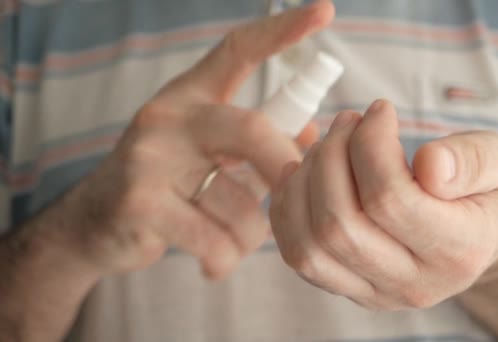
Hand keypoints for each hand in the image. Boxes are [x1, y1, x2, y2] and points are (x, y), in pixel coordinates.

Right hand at [56, 1, 334, 278]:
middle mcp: (168, 117)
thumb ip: (257, 141)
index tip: (324, 12)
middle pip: (251, 129)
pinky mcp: (141, 203)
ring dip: (253, 232)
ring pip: (240, 201)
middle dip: (285, 166)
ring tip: (236, 241)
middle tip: (295, 193)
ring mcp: (150, 158)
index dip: (282, 31)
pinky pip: (214, 238)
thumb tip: (312, 133)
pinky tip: (215, 262)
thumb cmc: (167, 183)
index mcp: (190, 96)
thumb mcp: (209, 153)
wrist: (95, 224)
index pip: (237, 50)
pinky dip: (227, 258)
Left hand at [270, 99, 497, 308]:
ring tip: (325, 144)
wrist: (474, 240)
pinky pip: (298, 256)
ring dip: (305, 182)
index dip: (372, 145)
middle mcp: (413, 283)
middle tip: (347, 120)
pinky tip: (303, 173)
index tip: (380, 110)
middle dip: (332, 158)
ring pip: (310, 247)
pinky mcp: (347, 288)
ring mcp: (375, 292)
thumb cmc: (485, 194)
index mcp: (458, 250)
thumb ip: (473, 160)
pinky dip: (288, 208)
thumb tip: (429, 165)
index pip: (391, 199)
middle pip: (341, 225)